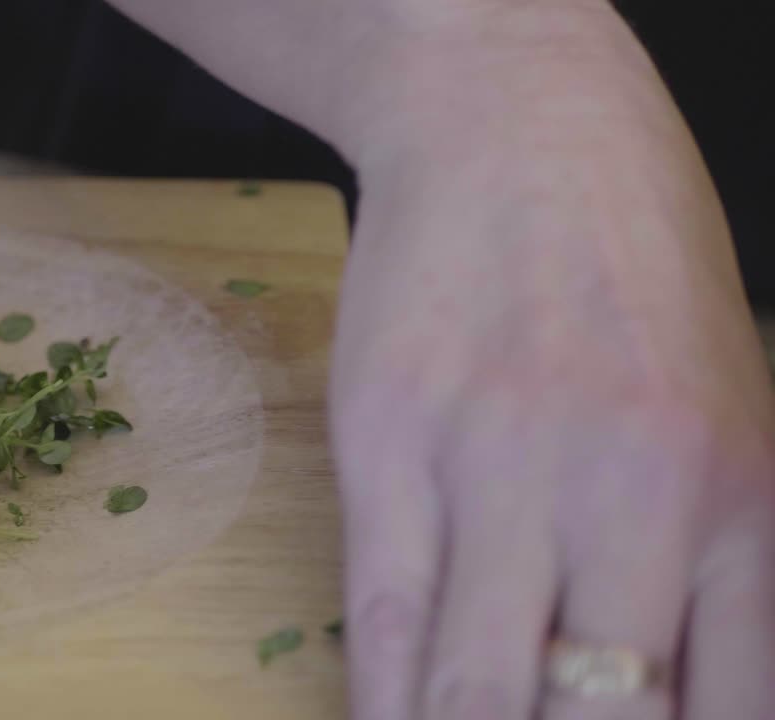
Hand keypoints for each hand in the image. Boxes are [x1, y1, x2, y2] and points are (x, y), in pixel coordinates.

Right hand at [331, 141, 774, 719]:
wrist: (515, 127)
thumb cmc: (633, 266)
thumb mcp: (728, 408)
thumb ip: (713, 561)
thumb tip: (661, 687)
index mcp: (747, 499)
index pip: (728, 713)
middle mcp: (634, 497)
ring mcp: (499, 466)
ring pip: (480, 686)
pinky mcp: (387, 440)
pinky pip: (381, 615)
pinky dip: (382, 700)